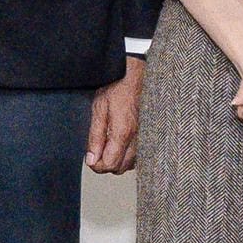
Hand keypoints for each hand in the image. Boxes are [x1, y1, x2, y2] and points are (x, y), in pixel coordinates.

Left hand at [86, 57, 145, 175]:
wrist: (137, 74)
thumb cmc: (118, 87)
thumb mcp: (99, 109)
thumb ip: (95, 136)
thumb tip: (91, 159)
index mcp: (123, 133)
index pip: (109, 164)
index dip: (96, 164)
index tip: (90, 157)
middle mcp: (139, 139)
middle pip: (120, 168)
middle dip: (106, 163)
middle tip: (97, 150)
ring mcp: (148, 138)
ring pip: (130, 164)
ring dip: (118, 159)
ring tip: (109, 143)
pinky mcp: (152, 135)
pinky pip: (140, 155)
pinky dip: (129, 154)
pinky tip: (122, 141)